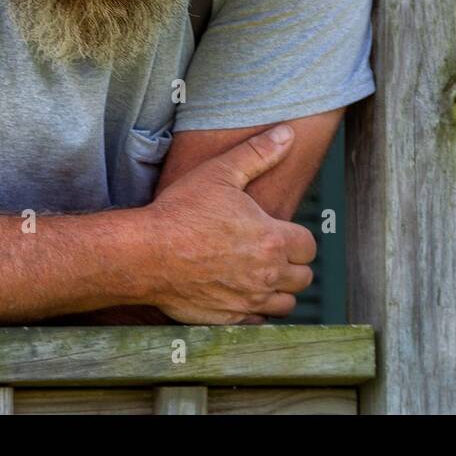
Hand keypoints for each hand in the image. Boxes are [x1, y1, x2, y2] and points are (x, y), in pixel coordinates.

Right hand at [142, 125, 316, 324]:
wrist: (145, 253)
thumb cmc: (181, 211)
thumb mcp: (220, 173)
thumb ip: (259, 154)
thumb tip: (288, 133)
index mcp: (272, 239)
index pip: (309, 247)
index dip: (298, 239)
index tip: (281, 233)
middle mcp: (266, 274)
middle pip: (303, 278)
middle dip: (292, 265)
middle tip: (271, 253)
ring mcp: (248, 300)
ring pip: (285, 304)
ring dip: (278, 291)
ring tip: (259, 274)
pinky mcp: (228, 319)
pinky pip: (258, 322)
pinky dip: (255, 311)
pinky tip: (240, 293)